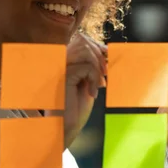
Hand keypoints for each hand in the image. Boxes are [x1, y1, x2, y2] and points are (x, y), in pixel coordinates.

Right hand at [46, 33, 106, 148]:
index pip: (81, 40)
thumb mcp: (89, 82)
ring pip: (85, 51)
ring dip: (97, 68)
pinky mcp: (63, 76)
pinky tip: (92, 93)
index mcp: (65, 61)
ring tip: (99, 85)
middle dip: (99, 56)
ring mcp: (60, 67)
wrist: (66, 127)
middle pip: (83, 41)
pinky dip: (94, 79)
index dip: (97, 46)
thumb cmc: (77, 108)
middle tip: (104, 75)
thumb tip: (106, 50)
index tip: (107, 58)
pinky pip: (87, 67)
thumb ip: (94, 66)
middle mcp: (60, 61)